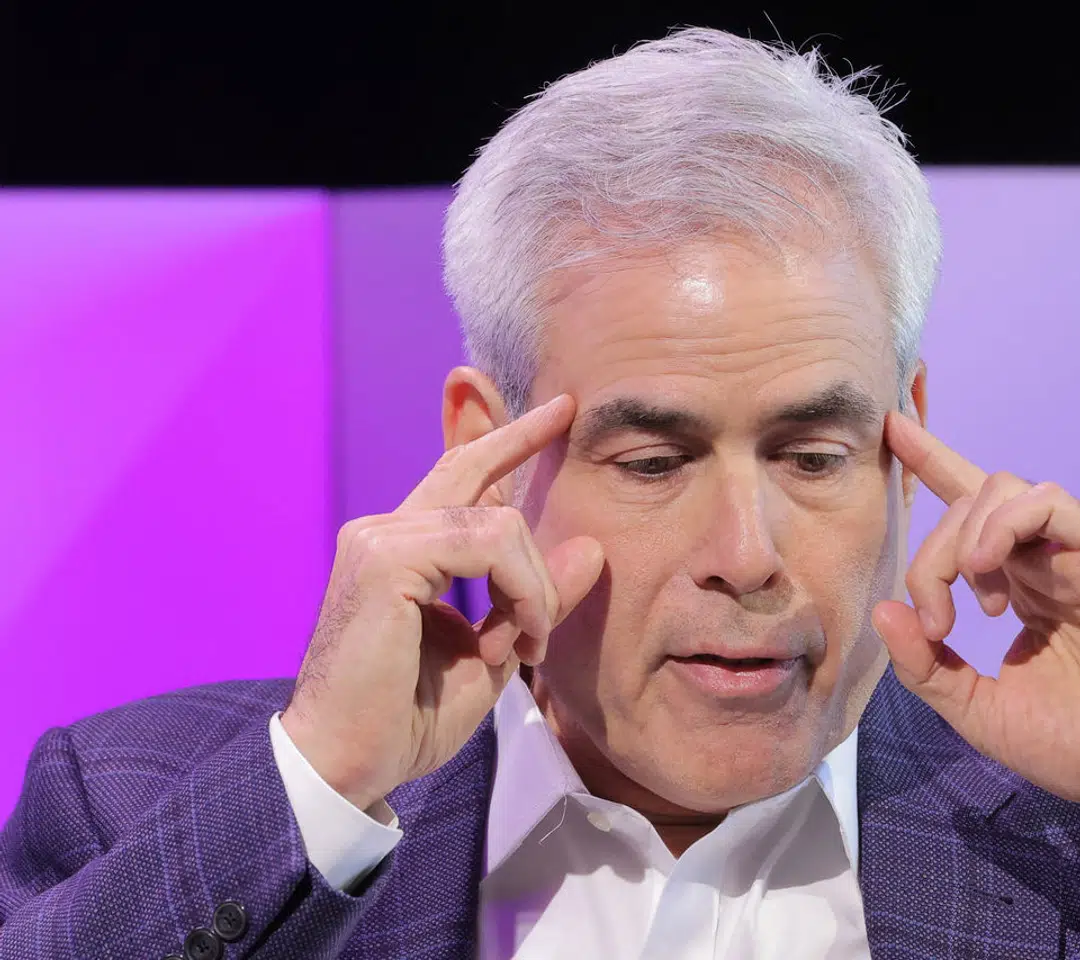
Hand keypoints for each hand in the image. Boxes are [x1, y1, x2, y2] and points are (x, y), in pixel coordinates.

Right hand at [280, 395, 603, 813]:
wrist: (346, 765)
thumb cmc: (408, 718)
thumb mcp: (495, 651)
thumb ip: (536, 599)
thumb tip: (590, 548)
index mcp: (404, 552)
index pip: (456, 477)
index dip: (500, 439)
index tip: (552, 414)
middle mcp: (384, 533)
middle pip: (469, 468)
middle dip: (522, 435)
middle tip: (568, 409)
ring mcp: (380, 540)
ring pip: (500, 523)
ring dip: (534, 587)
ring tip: (527, 643)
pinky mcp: (385, 559)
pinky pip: (488, 546)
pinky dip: (520, 592)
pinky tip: (516, 639)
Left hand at [873, 412, 1079, 832]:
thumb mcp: (979, 711)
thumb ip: (926, 668)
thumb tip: (882, 611)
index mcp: (1018, 588)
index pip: (969, 510)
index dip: (931, 464)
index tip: (892, 430)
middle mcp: (1043, 562)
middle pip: (968, 503)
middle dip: (930, 554)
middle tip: (935, 623)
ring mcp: (1074, 556)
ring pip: (1004, 490)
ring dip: (963, 537)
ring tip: (969, 601)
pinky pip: (1051, 503)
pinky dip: (1005, 521)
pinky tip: (985, 567)